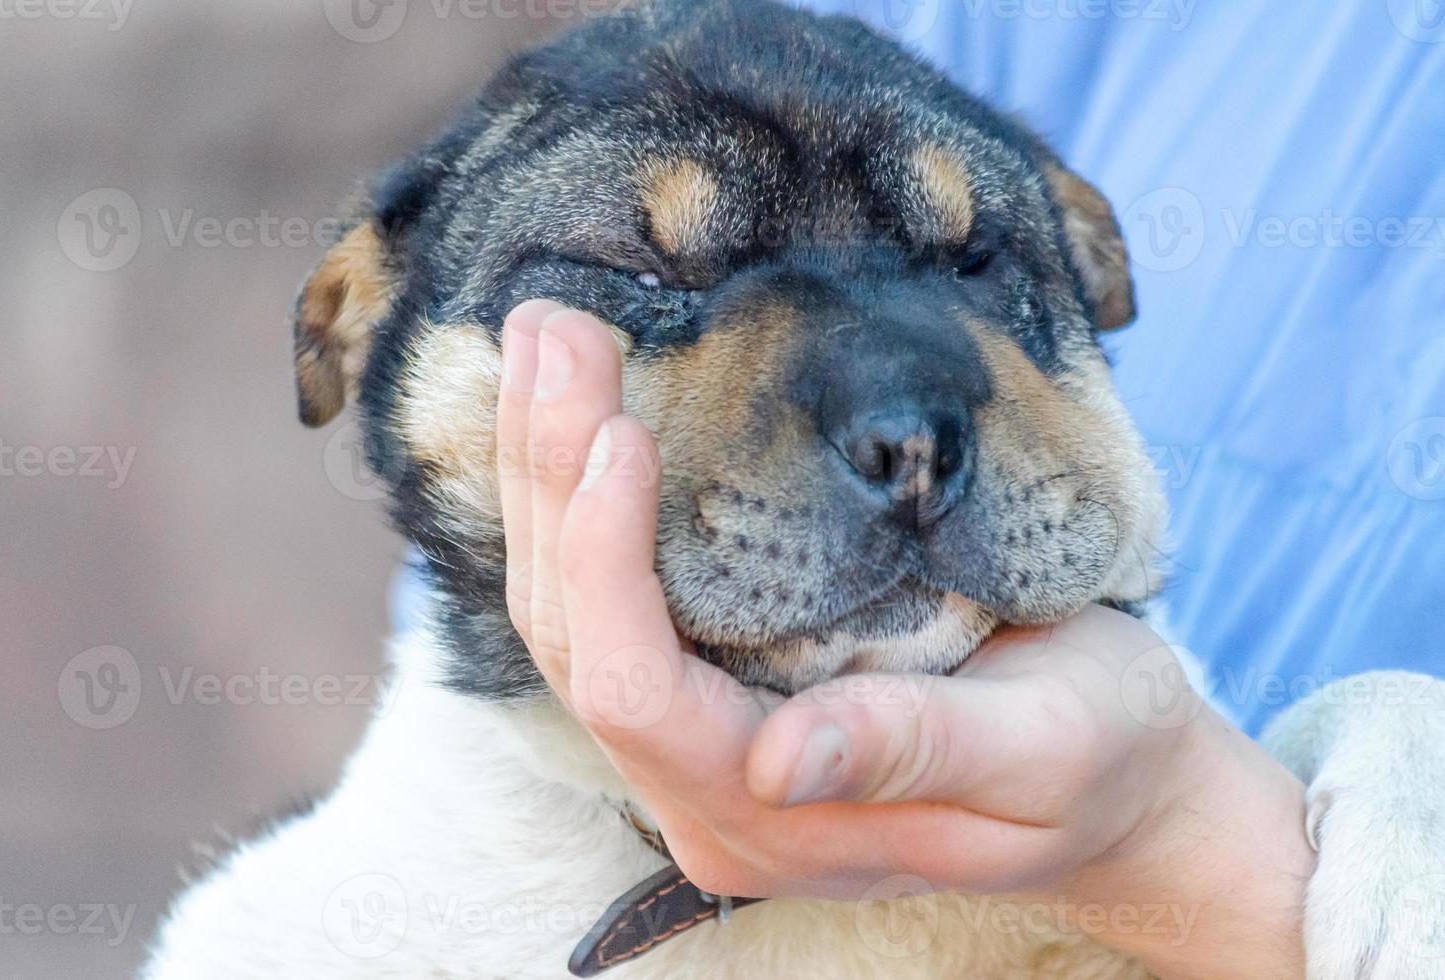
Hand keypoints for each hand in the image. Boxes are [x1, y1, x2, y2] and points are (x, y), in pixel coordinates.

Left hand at [497, 300, 1312, 979]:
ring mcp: (701, 744)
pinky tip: (575, 410)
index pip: (637, 695)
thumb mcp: (1043, 752)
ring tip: (539, 344)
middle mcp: (709, 791)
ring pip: (574, 614)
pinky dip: (582, 499)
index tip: (616, 428)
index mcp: (776, 821)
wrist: (1121, 776)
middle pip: (578, 640)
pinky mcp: (716, 690)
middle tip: (548, 331)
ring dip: (546, 476)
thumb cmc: (1100, 758)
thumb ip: (912, 753)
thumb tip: (775, 763)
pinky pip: (617, 597)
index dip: (604, 563)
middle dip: (548, 484)